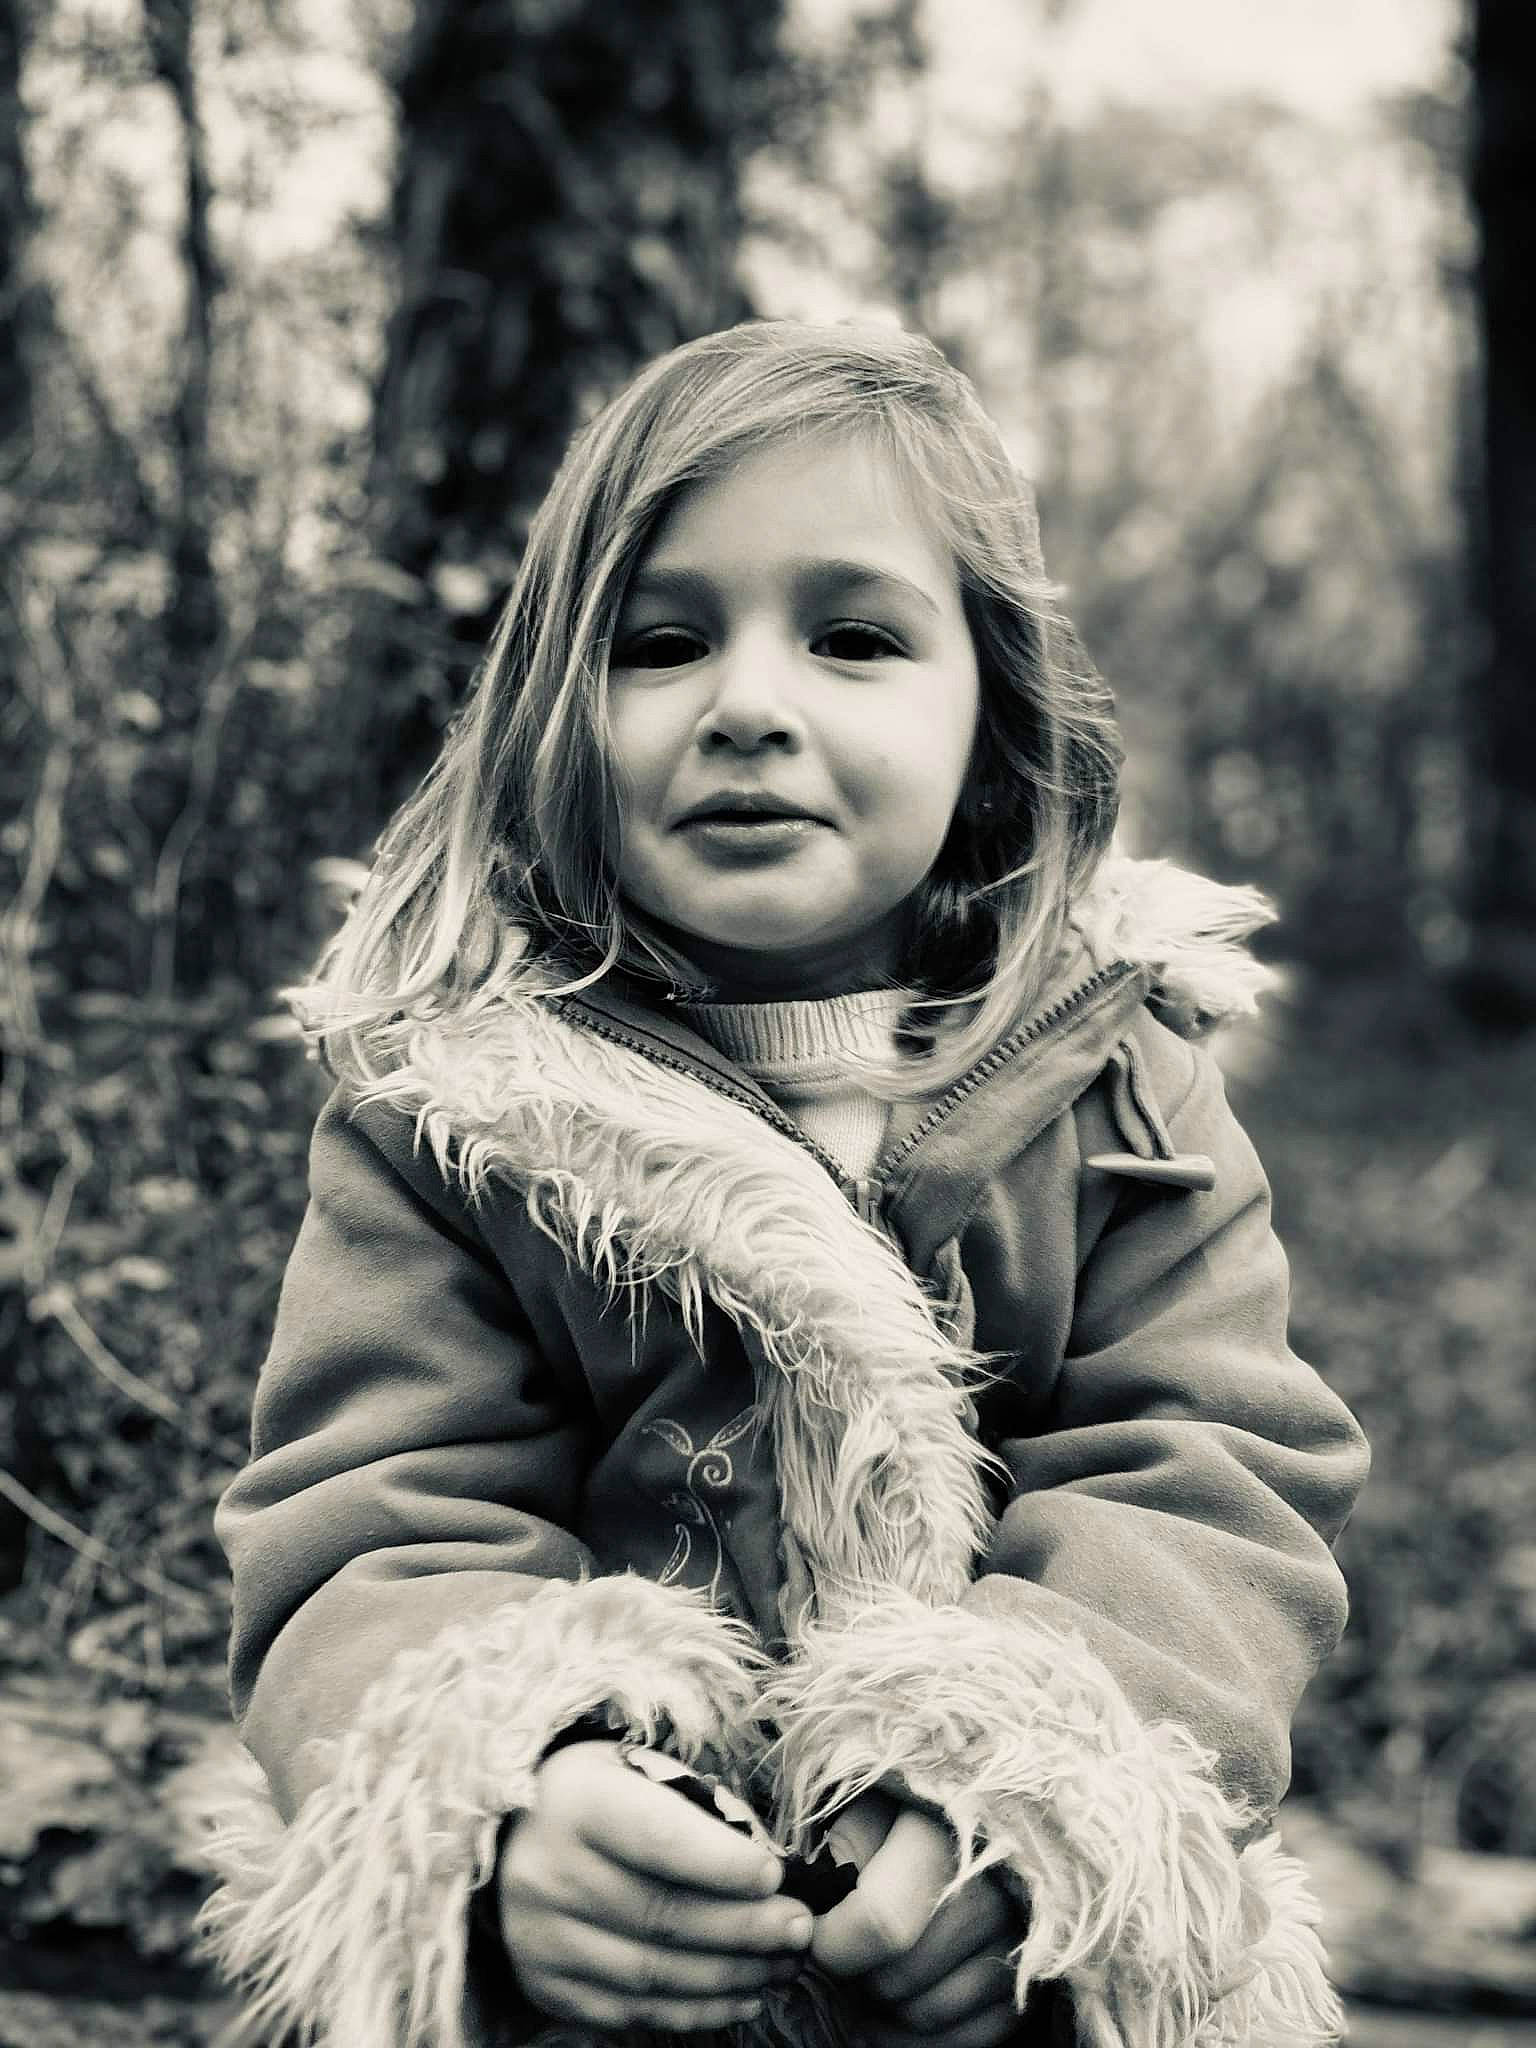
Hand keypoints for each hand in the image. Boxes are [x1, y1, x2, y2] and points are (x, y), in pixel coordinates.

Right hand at [496, 1742, 813, 2032]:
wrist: (512, 1833)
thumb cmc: (600, 1793)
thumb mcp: (636, 1769)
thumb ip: (695, 1809)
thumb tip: (770, 1870)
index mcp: (574, 1801)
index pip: (656, 1837)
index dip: (721, 1862)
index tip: (775, 1875)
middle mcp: (546, 1872)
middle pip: (661, 1915)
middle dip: (745, 1927)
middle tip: (800, 1928)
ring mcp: (541, 1938)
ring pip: (653, 1973)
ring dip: (731, 1976)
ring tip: (783, 1965)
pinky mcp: (547, 1986)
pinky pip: (632, 2012)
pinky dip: (695, 2011)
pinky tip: (743, 1997)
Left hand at [814, 1803, 1022, 2047]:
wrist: (977, 1819)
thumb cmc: (908, 1811)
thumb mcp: (869, 1804)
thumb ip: (842, 1848)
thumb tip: (812, 1912)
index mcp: (943, 1838)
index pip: (880, 1922)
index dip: (833, 1943)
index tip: (814, 1932)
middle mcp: (991, 1892)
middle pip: (899, 1977)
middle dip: (857, 1974)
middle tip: (846, 1949)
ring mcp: (1017, 1942)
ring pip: (927, 2013)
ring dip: (886, 2007)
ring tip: (871, 1972)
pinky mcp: (1027, 1983)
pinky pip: (965, 2038)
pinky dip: (921, 2037)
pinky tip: (895, 2011)